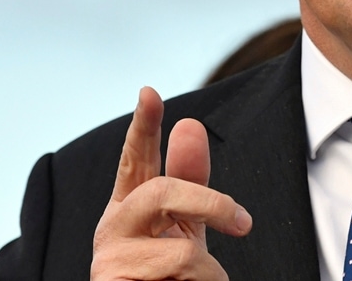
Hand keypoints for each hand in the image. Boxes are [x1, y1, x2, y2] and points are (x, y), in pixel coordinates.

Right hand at [91, 87, 252, 279]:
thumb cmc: (170, 279)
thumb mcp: (185, 230)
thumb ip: (190, 180)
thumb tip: (189, 125)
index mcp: (129, 210)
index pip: (134, 161)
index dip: (142, 126)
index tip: (149, 91)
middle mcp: (112, 230)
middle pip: (160, 191)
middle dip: (209, 201)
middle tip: (243, 223)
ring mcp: (108, 262)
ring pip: (181, 251)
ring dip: (206, 275)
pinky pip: (177, 277)